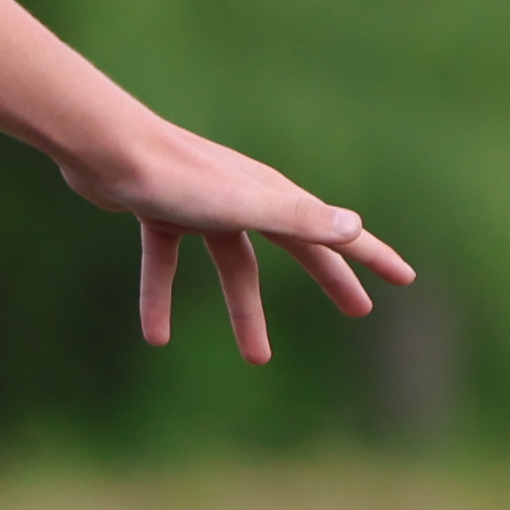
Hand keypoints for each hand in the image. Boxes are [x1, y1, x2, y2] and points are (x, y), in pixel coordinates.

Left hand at [58, 120, 416, 361]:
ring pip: (233, 265)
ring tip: (257, 359)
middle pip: (297, 246)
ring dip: (245, 311)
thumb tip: (355, 228)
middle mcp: (244, 198)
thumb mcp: (242, 207)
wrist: (105, 150)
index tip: (404, 278)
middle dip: (329, 279)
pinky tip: (155, 338)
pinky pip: (167, 263)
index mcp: (272, 197)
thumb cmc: (175, 178)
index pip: (334, 233)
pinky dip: (161, 298)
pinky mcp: (160, 211)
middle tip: (359, 312)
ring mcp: (202, 205)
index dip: (371, 256)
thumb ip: (297, 219)